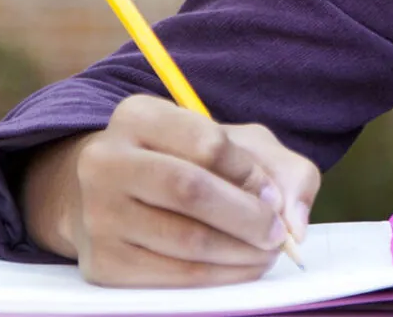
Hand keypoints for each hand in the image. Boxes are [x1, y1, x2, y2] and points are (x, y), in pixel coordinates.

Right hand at [20, 95, 320, 285]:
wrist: (113, 198)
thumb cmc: (187, 164)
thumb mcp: (234, 144)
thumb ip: (279, 167)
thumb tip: (294, 219)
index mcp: (137, 116)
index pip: (206, 142)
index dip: (249, 172)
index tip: (271, 193)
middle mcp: (105, 161)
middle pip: (190, 189)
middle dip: (248, 217)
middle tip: (277, 234)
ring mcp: (98, 214)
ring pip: (186, 239)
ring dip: (240, 253)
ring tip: (265, 252)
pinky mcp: (102, 263)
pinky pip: (174, 276)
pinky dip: (219, 277)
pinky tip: (239, 267)